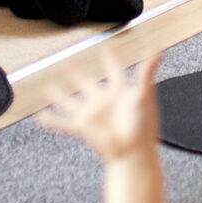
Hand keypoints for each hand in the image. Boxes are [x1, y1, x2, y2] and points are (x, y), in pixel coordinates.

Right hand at [40, 49, 164, 161]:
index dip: (111, 59)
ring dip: (59, 95)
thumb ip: (147, 71)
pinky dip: (52, 121)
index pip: (115, 70)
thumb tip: (159, 51)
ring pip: (71, 101)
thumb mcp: (144, 94)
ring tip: (48, 88)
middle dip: (76, 73)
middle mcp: (104, 102)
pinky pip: (63, 123)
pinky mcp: (84, 128)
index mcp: (120, 92)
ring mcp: (93, 115)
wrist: (134, 154)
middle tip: (68, 62)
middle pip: (87, 83)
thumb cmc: (143, 127)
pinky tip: (41, 117)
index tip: (107, 48)